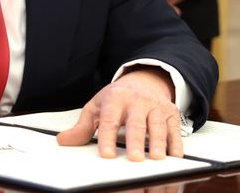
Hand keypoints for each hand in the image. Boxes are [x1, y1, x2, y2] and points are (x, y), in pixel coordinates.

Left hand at [57, 67, 182, 160]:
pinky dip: (176, 143)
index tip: (106, 154)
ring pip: (158, 125)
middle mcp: (137, 101)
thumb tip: (63, 140)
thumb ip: (82, 126)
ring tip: (156, 159)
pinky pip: (174, 129)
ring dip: (158, 142)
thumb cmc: (117, 98)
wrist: (143, 80)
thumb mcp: (97, 107)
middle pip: (136, 123)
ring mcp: (156, 105)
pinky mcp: (171, 112)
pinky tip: (174, 156)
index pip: (110, 120)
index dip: (107, 137)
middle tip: (134, 159)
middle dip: (136, 141)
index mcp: (115, 99)